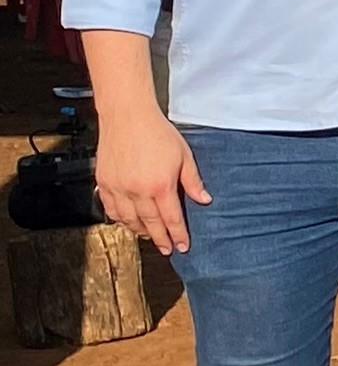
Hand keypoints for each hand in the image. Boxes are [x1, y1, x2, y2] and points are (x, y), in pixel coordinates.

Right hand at [94, 107, 208, 254]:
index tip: (182, 246)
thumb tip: (204, 200)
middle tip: (166, 249)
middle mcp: (137, 190)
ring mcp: (118, 187)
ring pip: (128, 219)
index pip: (171, 218)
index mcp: (160, 185)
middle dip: (160, 238)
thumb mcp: (184, 155)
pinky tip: (127, 221)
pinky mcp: (104, 182)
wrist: (127, 116)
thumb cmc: (157, 132)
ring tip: (149, 236)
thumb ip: (193, 181)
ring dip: (139, 231)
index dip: (177, 234)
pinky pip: (110, 208)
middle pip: (149, 223)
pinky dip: (119, 218)